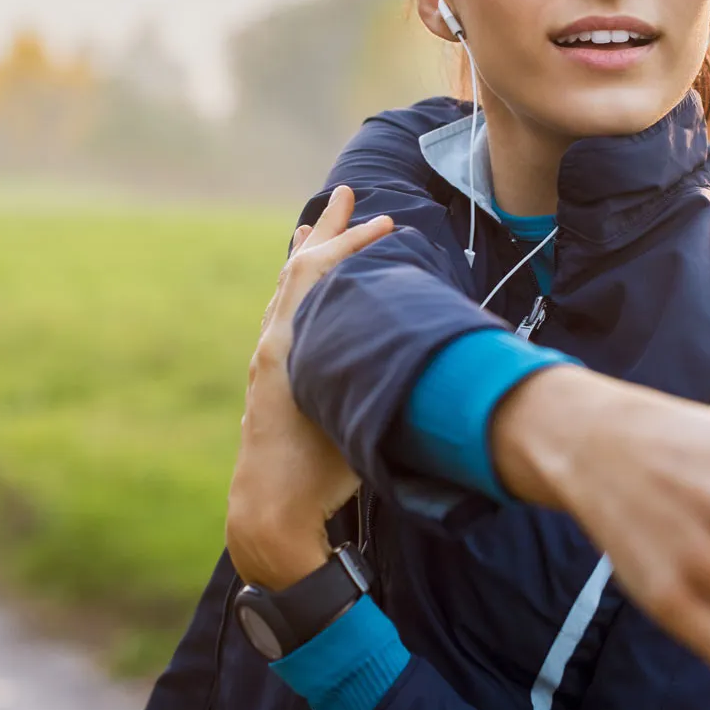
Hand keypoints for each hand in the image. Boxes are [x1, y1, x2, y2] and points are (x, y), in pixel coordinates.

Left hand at [226, 184, 394, 590]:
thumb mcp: (358, 416)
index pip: (319, 272)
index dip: (353, 243)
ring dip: (307, 257)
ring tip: (313, 228)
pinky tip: (304, 293)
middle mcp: (273, 344)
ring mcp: (268, 362)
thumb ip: (387, 379)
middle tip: (344, 194)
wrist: (267, 514)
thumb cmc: (319, 473)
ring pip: (287, 292)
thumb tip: (441, 352)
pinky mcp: (270, 382)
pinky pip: (284, 315)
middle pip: (298, 269)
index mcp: (288, 343)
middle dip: (327, 230)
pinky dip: (298, 291)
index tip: (386, 222)